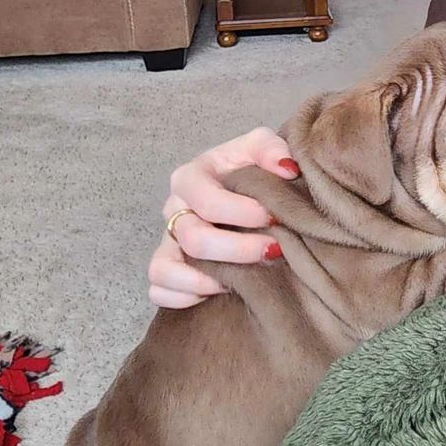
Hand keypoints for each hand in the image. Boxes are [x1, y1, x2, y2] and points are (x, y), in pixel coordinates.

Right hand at [148, 127, 298, 308]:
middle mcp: (174, 209)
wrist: (245, 192)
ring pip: (164, 268)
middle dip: (238, 249)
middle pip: (193, 238)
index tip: (274, 217)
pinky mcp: (167, 268)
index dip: (243, 213)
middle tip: (273, 250)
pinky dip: (182, 297)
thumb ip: (270, 148)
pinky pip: (159, 291)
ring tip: (240, 279)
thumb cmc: (249, 170)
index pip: (208, 201)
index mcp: (191, 177)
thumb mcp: (259, 148)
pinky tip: (217, 291)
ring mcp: (168, 241)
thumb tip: (286, 169)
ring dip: (205, 279)